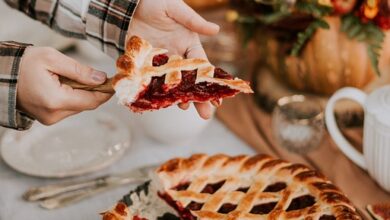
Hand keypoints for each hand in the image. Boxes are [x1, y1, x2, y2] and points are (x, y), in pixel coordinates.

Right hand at [17, 47, 111, 124]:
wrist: (0, 75)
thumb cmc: (24, 64)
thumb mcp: (52, 59)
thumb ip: (80, 71)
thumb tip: (102, 79)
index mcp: (56, 101)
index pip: (92, 100)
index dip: (106, 92)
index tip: (115, 82)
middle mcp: (54, 115)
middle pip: (87, 104)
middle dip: (94, 90)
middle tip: (96, 75)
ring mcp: (50, 119)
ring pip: (79, 107)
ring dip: (82, 93)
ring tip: (70, 78)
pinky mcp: (48, 119)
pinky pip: (69, 108)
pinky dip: (72, 97)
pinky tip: (64, 85)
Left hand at [128, 0, 219, 118]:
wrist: (128, 3)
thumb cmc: (155, 1)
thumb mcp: (175, 9)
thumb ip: (193, 21)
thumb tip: (215, 30)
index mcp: (188, 44)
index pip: (202, 66)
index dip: (209, 81)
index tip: (217, 97)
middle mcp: (177, 56)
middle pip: (189, 80)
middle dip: (197, 97)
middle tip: (205, 114)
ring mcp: (160, 62)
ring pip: (171, 84)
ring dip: (177, 96)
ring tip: (182, 107)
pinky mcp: (144, 64)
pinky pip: (151, 80)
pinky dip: (154, 91)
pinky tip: (158, 101)